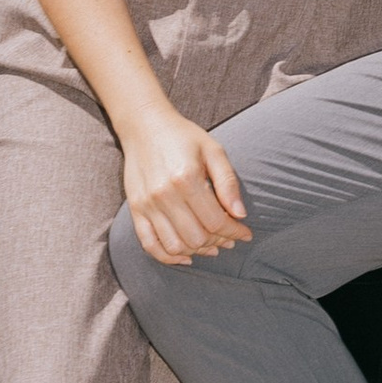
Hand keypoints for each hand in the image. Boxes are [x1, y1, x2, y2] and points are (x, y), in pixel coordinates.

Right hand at [122, 109, 250, 265]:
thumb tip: (240, 215)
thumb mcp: (213, 150)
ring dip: (197, 251)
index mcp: (186, 178)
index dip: (235, 232)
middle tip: (229, 237)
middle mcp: (164, 195)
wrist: (144, 125)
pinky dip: (168, 257)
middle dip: (219, 242)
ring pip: (175, 246)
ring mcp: (147, 204)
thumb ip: (228, 182)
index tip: (246, 233)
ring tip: (210, 245)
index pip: (216, 221)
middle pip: (197, 237)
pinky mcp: (135, 209)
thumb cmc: (183, 137)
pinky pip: (150, 245)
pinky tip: (185, 255)